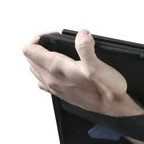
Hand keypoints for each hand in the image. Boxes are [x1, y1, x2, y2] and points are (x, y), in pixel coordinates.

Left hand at [22, 29, 143, 116]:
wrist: (114, 108)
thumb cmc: (107, 90)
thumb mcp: (97, 65)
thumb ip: (86, 48)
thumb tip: (81, 35)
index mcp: (56, 69)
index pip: (29, 50)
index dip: (37, 38)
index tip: (52, 35)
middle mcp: (52, 79)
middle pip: (30, 58)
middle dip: (39, 46)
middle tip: (55, 41)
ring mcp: (55, 88)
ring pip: (35, 70)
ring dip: (40, 58)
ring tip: (55, 52)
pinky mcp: (62, 93)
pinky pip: (44, 81)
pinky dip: (46, 71)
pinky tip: (58, 68)